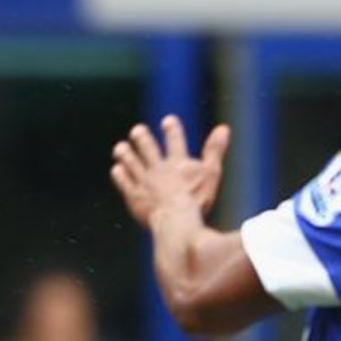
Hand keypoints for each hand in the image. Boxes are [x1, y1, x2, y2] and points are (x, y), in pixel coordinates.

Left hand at [111, 115, 230, 226]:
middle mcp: (159, 169)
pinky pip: (124, 183)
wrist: (174, 220)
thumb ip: (215, 150)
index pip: (175, 141)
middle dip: (142, 138)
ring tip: (120, 147)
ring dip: (125, 154)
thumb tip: (224, 128)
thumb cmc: (197, 200)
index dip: (172, 130)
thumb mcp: (211, 173)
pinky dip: (120, 175)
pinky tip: (116, 169)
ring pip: (132, 163)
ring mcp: (144, 182)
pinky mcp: (134, 197)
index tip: (168, 120)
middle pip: (148, 149)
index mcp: (178, 163)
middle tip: (137, 130)